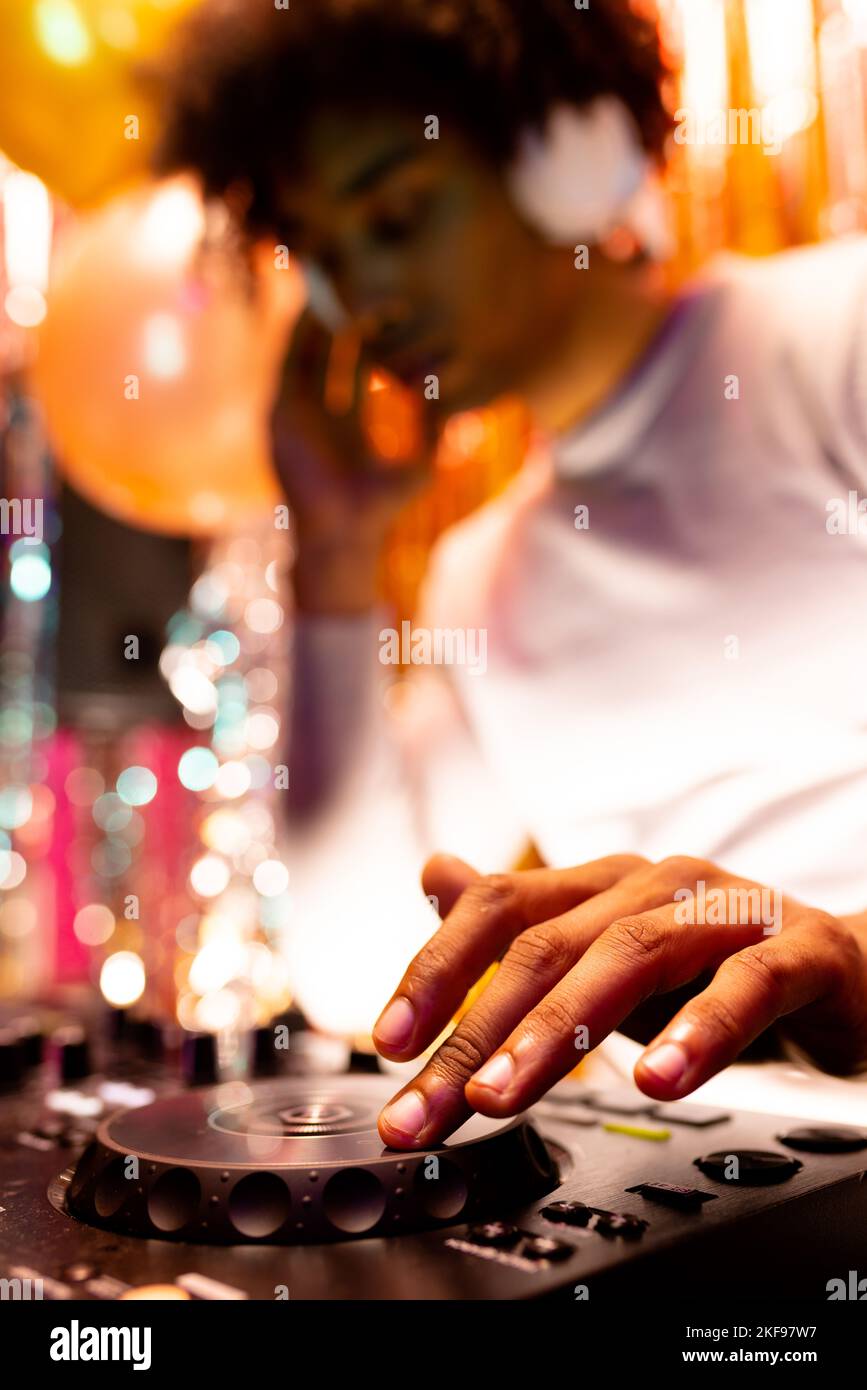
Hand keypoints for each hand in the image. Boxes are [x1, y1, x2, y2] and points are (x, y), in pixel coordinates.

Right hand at [270, 310, 438, 612]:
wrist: (344, 530)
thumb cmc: (382, 507)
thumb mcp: (419, 464)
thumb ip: (435, 431)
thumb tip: (455, 403)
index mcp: (346, 424)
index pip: (352, 366)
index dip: (367, 335)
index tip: (386, 308)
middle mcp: (317, 415)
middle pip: (322, 353)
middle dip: (336, 318)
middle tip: (352, 283)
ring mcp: (295, 416)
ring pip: (299, 354)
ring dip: (309, 320)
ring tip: (323, 283)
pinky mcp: (279, 417)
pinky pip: (285, 367)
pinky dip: (293, 339)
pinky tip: (309, 311)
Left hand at [373, 852, 866, 1147]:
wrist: (849, 974)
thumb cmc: (716, 965)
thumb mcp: (606, 952)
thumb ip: (522, 922)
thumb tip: (434, 876)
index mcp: (605, 885)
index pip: (502, 908)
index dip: (438, 969)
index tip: (390, 1043)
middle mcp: (657, 885)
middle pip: (549, 946)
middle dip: (476, 1034)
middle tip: (430, 1109)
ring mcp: (729, 910)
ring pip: (631, 956)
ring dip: (558, 1031)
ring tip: (505, 1097)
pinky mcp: (803, 951)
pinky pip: (746, 985)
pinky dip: (699, 1030)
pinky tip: (657, 1078)